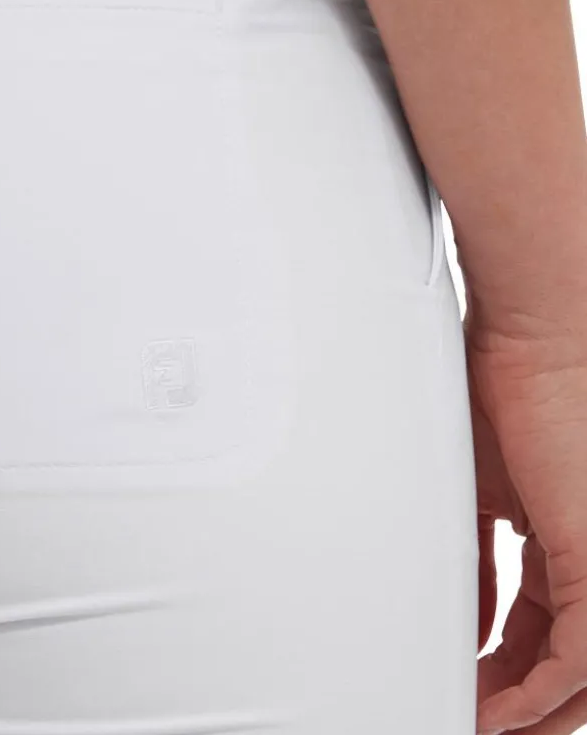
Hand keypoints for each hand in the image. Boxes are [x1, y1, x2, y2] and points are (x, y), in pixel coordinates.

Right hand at [467, 302, 586, 734]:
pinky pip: (578, 663)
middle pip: (570, 659)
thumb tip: (454, 599)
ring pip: (583, 674)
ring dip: (526, 707)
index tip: (466, 676)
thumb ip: (470, 546)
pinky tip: (495, 709)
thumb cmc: (506, 381)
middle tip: (470, 710)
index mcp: (571, 538)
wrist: (542, 331)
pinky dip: (536, 696)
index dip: (509, 663)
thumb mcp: (477, 479)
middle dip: (518, 696)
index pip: (549, 625)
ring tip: (474, 716)